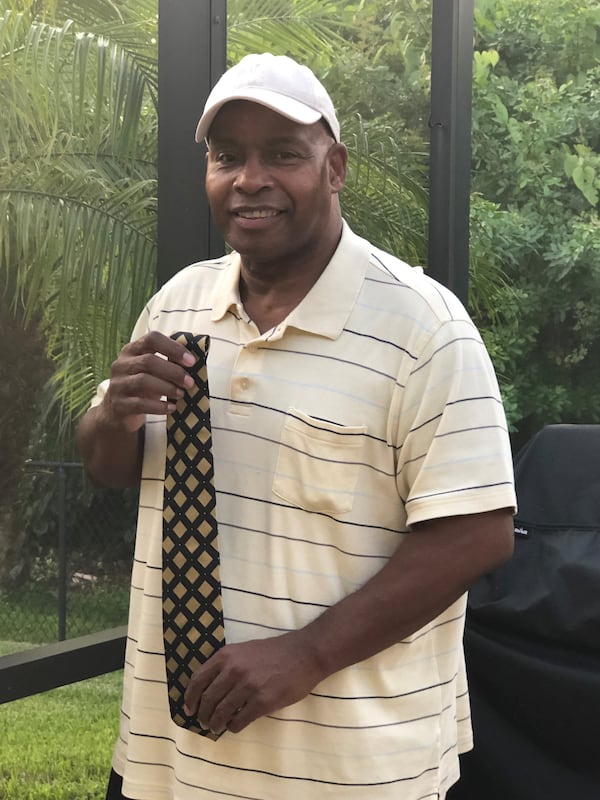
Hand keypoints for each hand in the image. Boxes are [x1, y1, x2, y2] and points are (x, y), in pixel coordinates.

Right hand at [102, 331, 195, 432]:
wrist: (116, 412)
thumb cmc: (141, 387)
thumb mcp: (151, 371)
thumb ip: (166, 362)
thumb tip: (193, 361)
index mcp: (132, 350)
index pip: (151, 339)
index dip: (173, 348)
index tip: (191, 361)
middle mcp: (121, 365)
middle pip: (148, 361)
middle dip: (173, 371)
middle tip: (190, 382)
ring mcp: (118, 385)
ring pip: (143, 381)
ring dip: (167, 388)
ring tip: (181, 394)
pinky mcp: (119, 405)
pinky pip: (140, 404)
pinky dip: (159, 406)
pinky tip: (171, 408)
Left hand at [183, 633, 324, 735]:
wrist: (304, 654)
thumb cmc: (274, 652)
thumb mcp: (244, 650)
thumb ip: (227, 665)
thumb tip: (209, 688)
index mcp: (227, 656)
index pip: (198, 680)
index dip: (190, 698)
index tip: (189, 709)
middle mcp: (234, 670)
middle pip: (208, 700)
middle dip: (203, 715)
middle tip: (204, 723)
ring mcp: (248, 686)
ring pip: (221, 713)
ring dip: (215, 724)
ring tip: (216, 728)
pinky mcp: (262, 702)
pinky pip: (239, 721)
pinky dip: (233, 727)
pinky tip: (235, 726)